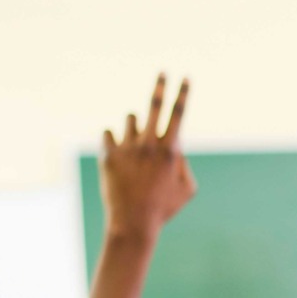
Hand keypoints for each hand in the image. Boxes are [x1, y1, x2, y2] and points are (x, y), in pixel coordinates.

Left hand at [100, 75, 195, 239]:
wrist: (133, 224)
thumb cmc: (164, 208)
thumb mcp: (188, 189)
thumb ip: (184, 163)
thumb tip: (175, 145)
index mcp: (170, 151)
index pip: (179, 114)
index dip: (183, 94)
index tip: (185, 78)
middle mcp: (149, 145)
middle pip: (154, 105)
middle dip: (161, 86)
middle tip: (162, 73)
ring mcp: (127, 148)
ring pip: (131, 119)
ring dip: (135, 127)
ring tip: (135, 150)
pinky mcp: (108, 154)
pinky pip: (109, 133)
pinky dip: (114, 141)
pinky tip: (118, 157)